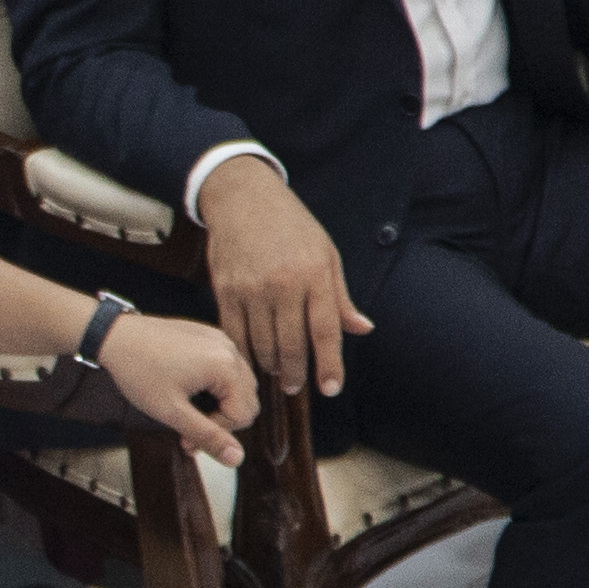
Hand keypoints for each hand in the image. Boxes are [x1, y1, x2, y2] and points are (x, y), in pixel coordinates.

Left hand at [97, 314, 257, 466]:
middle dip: (220, 420)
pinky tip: (188, 388)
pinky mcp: (209, 336)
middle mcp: (230, 349)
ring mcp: (220, 339)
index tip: (186, 439)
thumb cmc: (140, 372)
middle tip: (186, 430)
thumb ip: (207, 436)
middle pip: (246, 400)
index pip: (243, 415)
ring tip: (186, 410)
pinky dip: (214, 384)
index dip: (217, 433)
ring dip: (218, 403)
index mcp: (225, 366)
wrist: (116, 336)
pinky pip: (226, 367)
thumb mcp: (172, 412)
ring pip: (238, 384)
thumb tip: (236, 459)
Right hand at [200, 155, 366, 398]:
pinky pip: (235, 333)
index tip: (331, 389)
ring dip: (271, 366)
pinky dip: (244, 352)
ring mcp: (252, 288)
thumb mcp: (325, 253)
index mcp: (314, 274)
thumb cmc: (291, 226)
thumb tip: (362, 329)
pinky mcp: (226, 289)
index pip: (325, 331)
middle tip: (297, 386)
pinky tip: (251, 357)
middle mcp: (284, 283)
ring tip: (276, 371)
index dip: (329, 365)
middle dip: (296, 374)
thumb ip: (340, 296)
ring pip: (262, 344)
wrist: (244, 198)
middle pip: (291, 345)